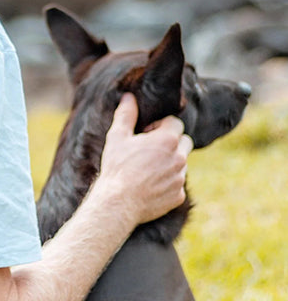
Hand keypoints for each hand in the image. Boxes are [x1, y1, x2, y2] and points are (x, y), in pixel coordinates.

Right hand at [96, 93, 192, 224]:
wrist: (118, 203)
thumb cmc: (116, 168)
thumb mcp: (117, 137)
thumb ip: (126, 115)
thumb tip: (129, 97)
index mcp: (167, 140)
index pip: (175, 123)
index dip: (160, 127)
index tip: (146, 135)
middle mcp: (180, 157)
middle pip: (184, 142)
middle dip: (171, 143)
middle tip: (149, 151)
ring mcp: (180, 178)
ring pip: (181, 164)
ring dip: (169, 163)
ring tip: (146, 170)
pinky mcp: (179, 196)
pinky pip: (177, 184)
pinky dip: (167, 184)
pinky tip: (148, 186)